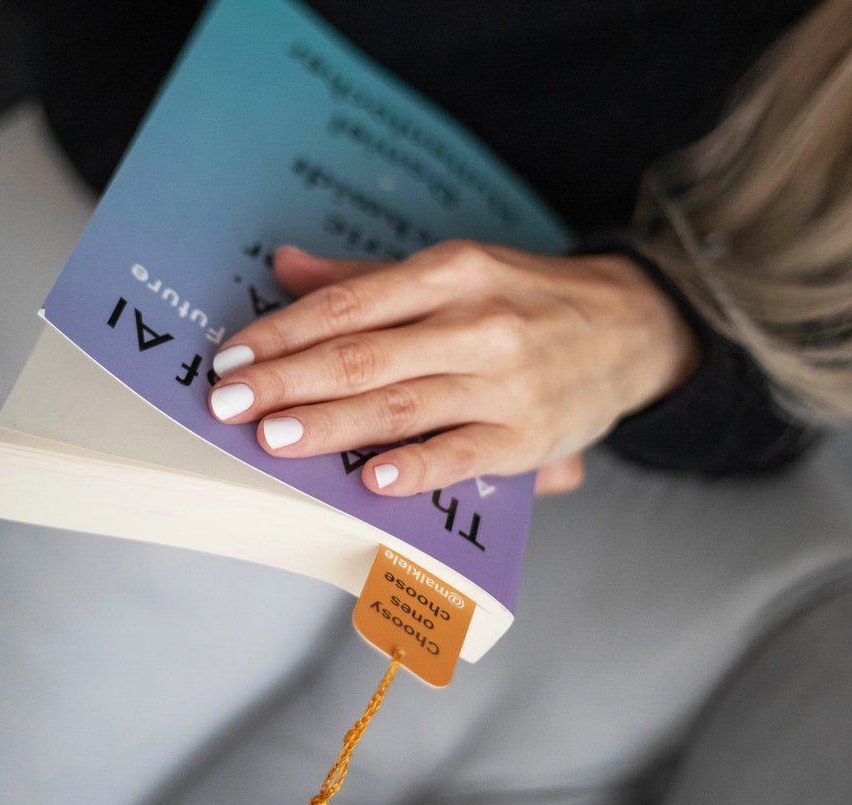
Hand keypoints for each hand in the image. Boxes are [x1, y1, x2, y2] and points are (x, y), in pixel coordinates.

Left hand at [208, 241, 699, 495]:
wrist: (634, 328)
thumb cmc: (526, 301)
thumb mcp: (456, 270)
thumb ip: (367, 277)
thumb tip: (284, 268)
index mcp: (451, 272)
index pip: (349, 304)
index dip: (284, 331)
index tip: (231, 356)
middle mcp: (475, 322)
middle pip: (363, 356)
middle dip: (287, 381)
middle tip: (226, 403)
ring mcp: (503, 383)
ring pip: (401, 405)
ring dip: (331, 424)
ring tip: (273, 438)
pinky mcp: (527, 438)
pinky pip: (464, 454)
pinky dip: (418, 468)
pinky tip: (374, 480)